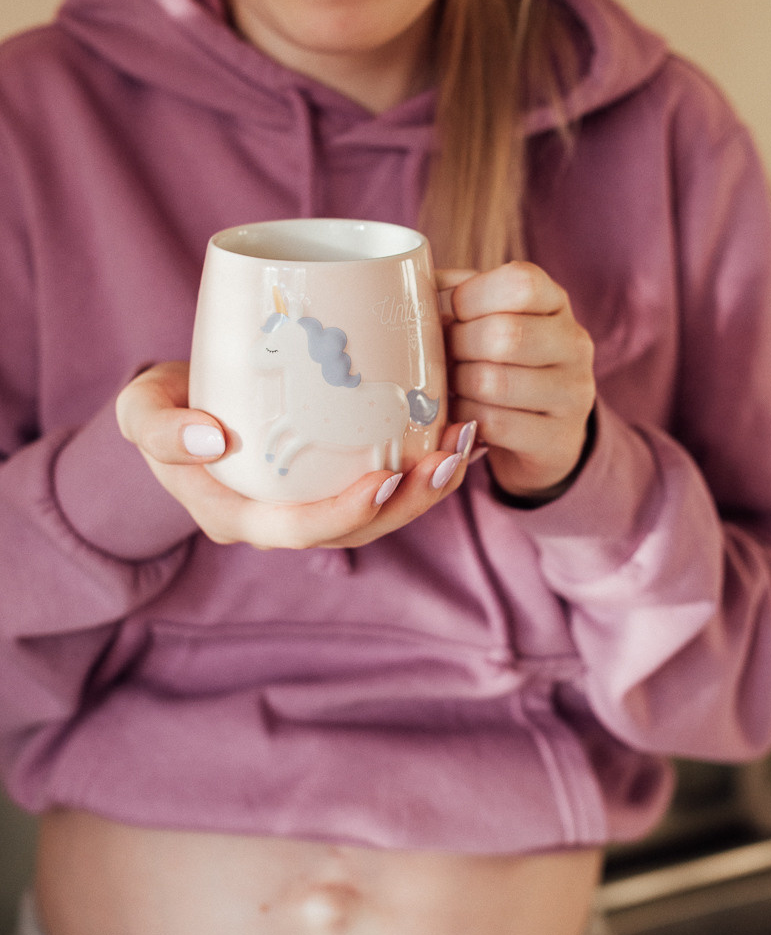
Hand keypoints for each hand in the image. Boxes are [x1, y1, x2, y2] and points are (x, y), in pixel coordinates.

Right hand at [115, 362, 476, 549]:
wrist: (184, 403)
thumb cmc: (165, 407)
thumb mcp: (140, 410)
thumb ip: (158, 427)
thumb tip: (212, 441)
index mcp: (237, 517)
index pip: (296, 531)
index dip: (346, 514)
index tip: (387, 478)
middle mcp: (283, 521)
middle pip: (356, 530)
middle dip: (409, 503)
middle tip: (447, 459)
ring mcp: (314, 503)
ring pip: (381, 512)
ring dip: (428, 486)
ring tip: (465, 444)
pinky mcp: (337, 478)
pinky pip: (386, 483)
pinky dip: (423, 463)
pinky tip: (457, 429)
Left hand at [437, 262, 595, 499]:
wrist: (545, 431)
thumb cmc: (504, 363)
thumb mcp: (489, 320)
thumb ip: (460, 295)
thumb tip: (412, 283)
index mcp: (555, 302)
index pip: (520, 283)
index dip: (472, 297)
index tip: (453, 314)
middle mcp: (574, 344)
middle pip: (505, 334)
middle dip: (457, 346)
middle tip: (444, 356)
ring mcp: (572, 393)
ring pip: (494, 382)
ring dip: (457, 385)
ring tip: (450, 385)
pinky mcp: (558, 438)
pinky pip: (495, 424)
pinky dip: (465, 418)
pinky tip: (460, 413)